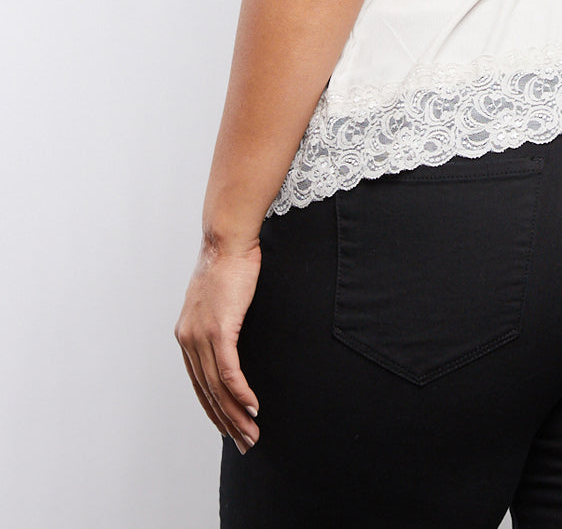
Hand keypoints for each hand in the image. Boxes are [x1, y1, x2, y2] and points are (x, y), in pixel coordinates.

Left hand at [175, 238, 262, 454]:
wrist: (227, 240)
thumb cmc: (230, 264)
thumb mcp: (220, 299)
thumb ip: (221, 320)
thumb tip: (232, 332)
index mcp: (186, 335)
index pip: (199, 383)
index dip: (214, 409)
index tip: (230, 428)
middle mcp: (188, 339)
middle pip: (207, 392)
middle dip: (226, 421)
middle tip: (244, 443)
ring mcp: (201, 335)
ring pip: (217, 387)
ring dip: (236, 414)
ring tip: (253, 433)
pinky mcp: (218, 329)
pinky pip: (228, 370)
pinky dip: (240, 392)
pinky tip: (252, 407)